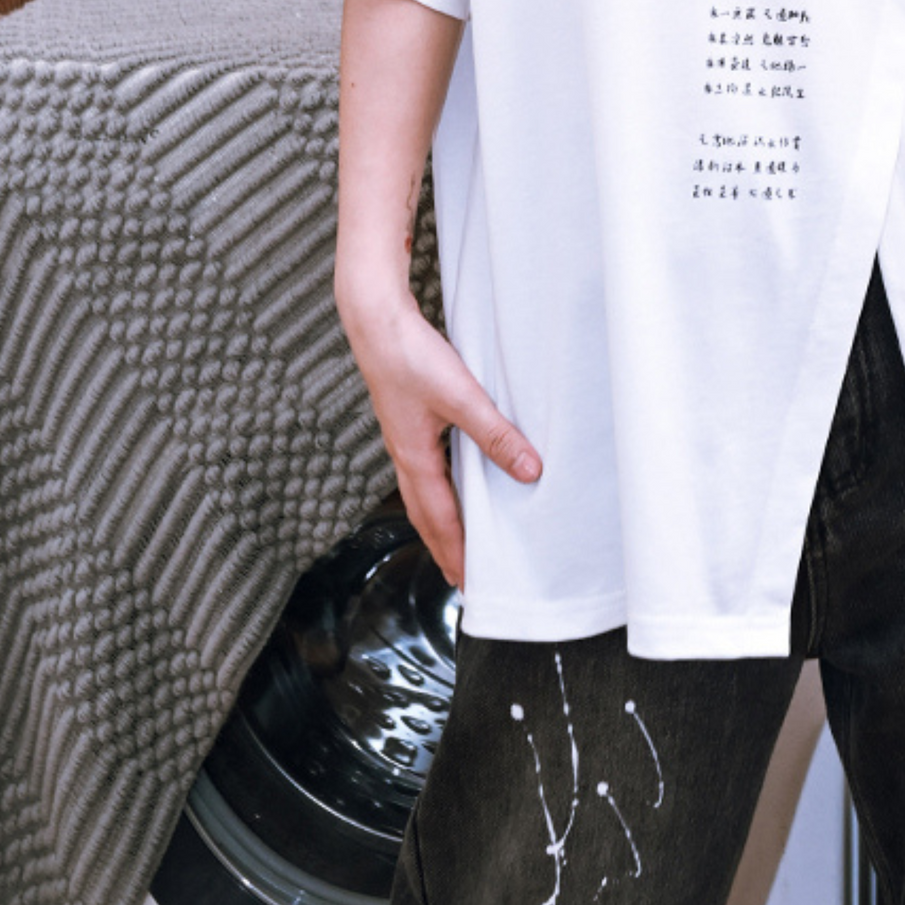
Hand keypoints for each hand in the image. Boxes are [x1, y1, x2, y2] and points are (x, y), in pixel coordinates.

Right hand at [339, 287, 541, 589]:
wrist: (375, 321)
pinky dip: (438, 489)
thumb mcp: (461, 397)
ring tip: (458, 538)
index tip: (469, 584)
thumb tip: (529, 470)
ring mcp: (403, 438)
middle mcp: (405, 455)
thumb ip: (496, 434)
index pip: (439, 519)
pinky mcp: (407, 419)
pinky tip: (452, 479)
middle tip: (461, 577)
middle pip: (424, 515)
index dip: (455, 552)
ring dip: (440, 520)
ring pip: (423, 493)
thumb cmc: (410, 358)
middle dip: (444, 547)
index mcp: (414, 459)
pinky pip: (424, 468)